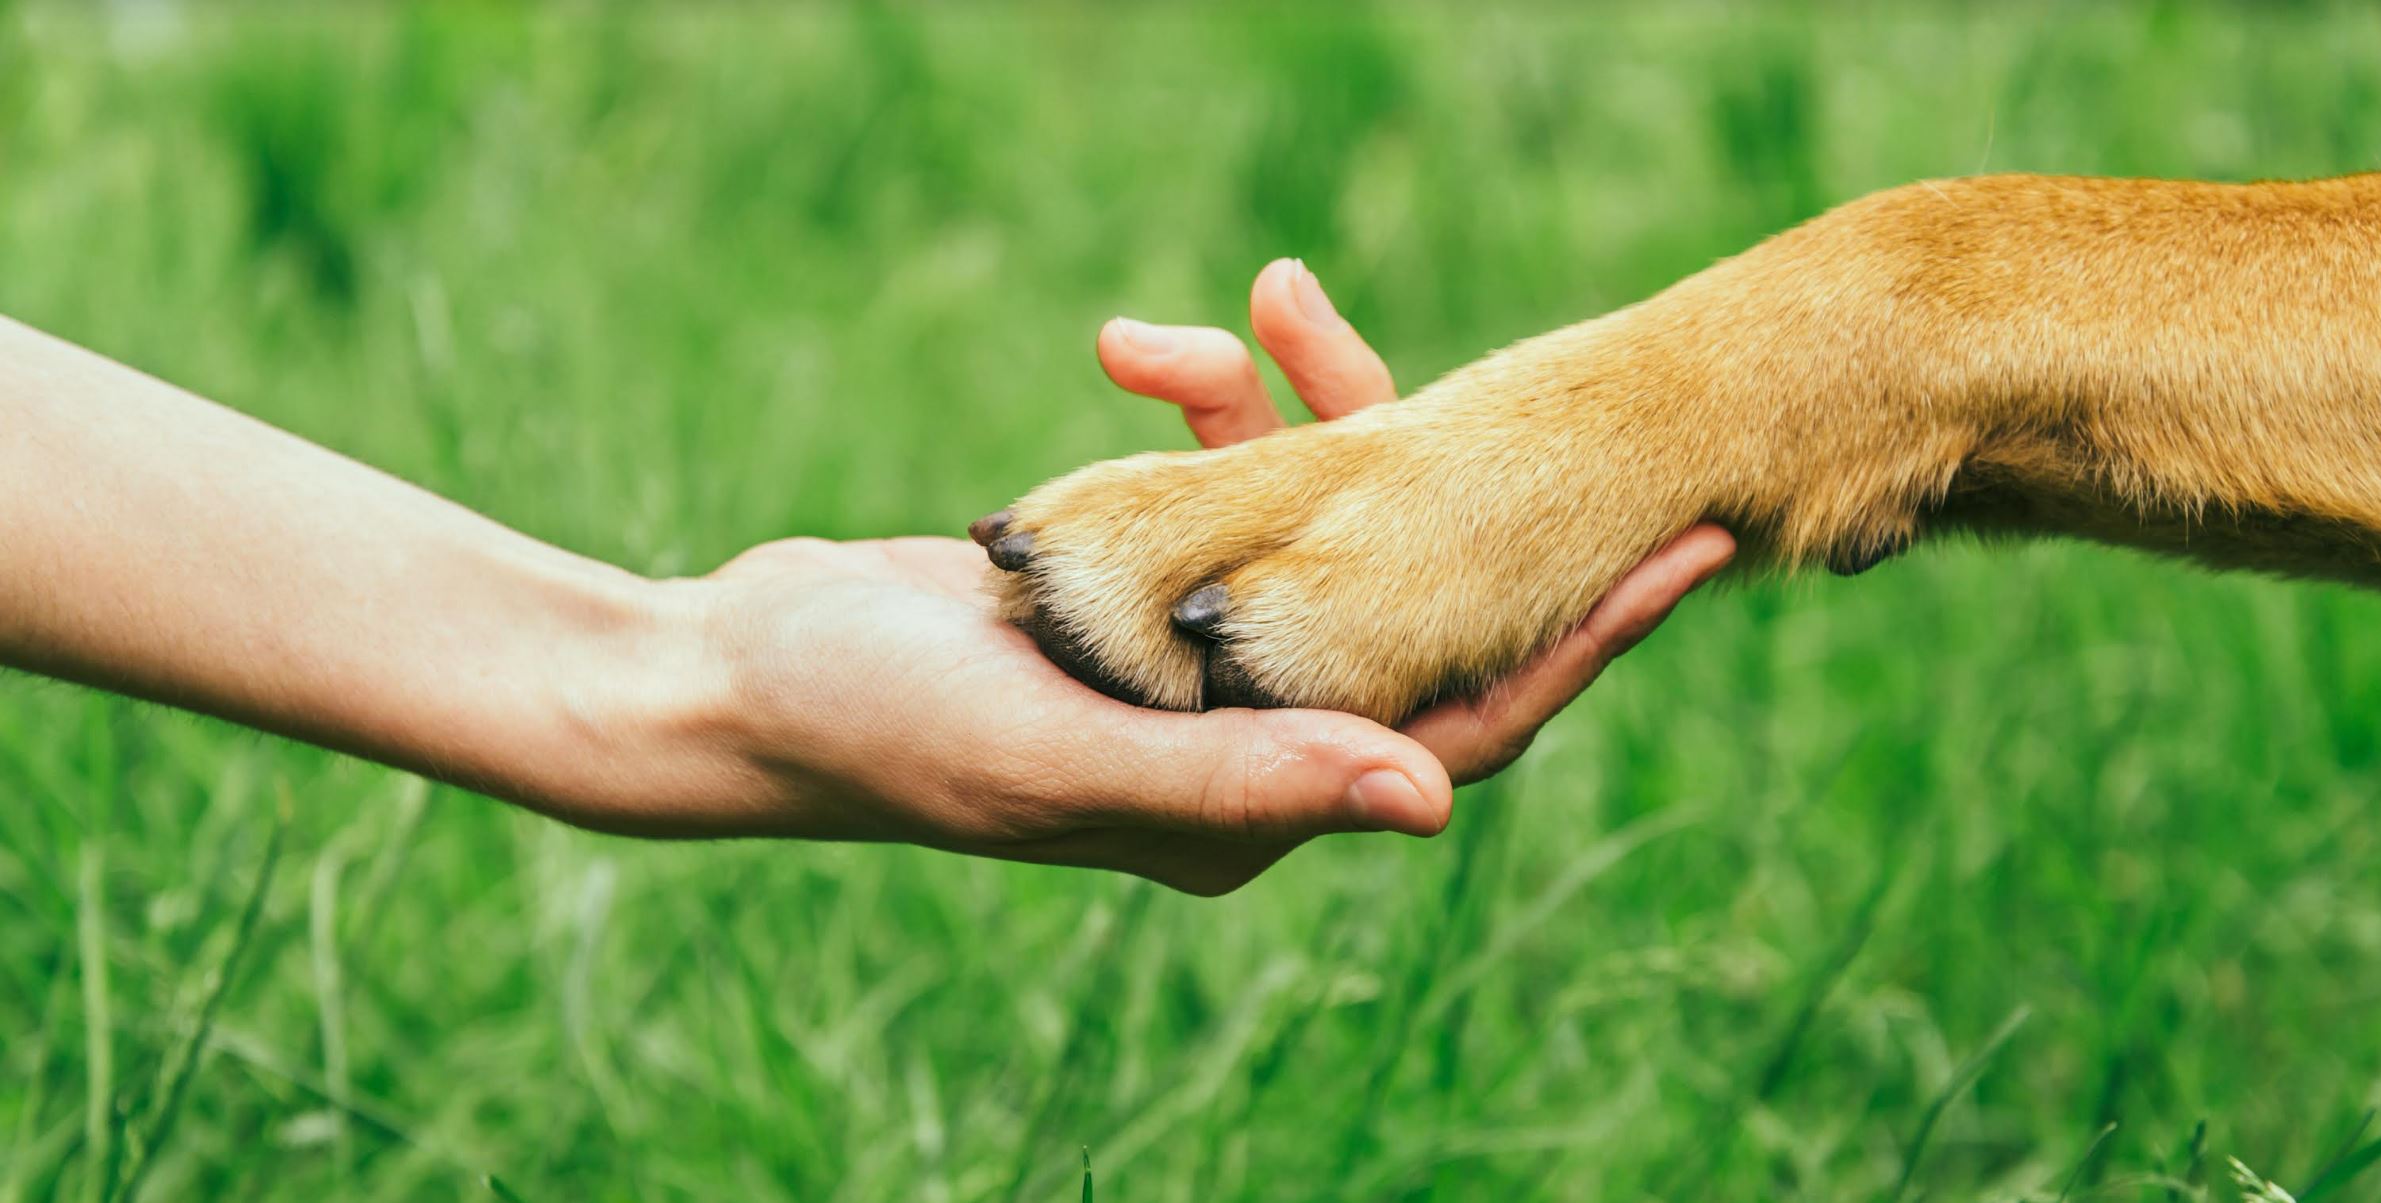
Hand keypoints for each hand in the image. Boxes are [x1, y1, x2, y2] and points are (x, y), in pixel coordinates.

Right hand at [664, 261, 1730, 893]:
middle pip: (1407, 603)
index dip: (1586, 639)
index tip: (1695, 546)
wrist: (741, 674)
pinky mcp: (1134, 586)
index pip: (1469, 723)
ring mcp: (1188, 658)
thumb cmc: (883, 730)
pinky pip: (1218, 485)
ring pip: (1312, 521)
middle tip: (1517, 376)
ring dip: (1290, 410)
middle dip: (1441, 478)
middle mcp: (1242, 737)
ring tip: (1253, 302)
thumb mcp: (1067, 756)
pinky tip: (1136, 349)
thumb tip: (1442, 802)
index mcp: (1255, 805)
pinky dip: (1195, 410)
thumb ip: (1250, 776)